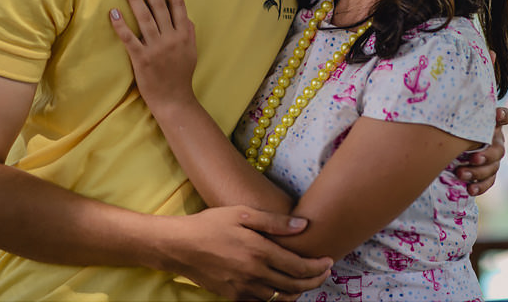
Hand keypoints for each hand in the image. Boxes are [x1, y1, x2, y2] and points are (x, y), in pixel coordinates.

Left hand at [110, 0, 196, 107]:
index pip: (177, 5)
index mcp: (184, 34)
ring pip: (144, 18)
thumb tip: (187, 17)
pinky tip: (113, 13)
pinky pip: (130, 39)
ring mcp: (156, 48)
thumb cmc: (181, 75)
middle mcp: (172, 38)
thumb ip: (190, 33)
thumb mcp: (192, 52)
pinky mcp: (142, 59)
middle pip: (159, 6)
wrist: (174, 99)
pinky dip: (121, 25)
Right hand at [168, 206, 332, 300]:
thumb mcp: (243, 213)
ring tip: (307, 281)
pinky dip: (277, 297)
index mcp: (259, 251)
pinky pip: (262, 301)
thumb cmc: (210, 224)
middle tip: (324, 273)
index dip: (317, 267)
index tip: (329, 261)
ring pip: (280, 297)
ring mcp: (243, 287)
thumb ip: (275, 222)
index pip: (298, 266)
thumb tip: (303, 225)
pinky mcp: (232, 295)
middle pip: (294, 285)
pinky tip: (281, 288)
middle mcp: (254, 273)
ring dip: (297, 291)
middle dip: (314, 281)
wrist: (179, 246)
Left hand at [455, 106, 507, 195]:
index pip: (504, 116)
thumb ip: (459, 114)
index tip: (497, 115)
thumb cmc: (453, 130)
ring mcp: (492, 159)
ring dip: (477, 172)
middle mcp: (495, 141)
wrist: (447, 150)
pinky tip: (470, 189)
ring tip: (460, 173)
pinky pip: (488, 182)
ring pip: (492, 168)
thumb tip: (450, 100)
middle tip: (472, 158)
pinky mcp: (487, 175)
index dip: (503, 116)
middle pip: (498, 150)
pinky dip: (480, 187)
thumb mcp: (455, 122)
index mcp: (491, 125)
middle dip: (485, 155)